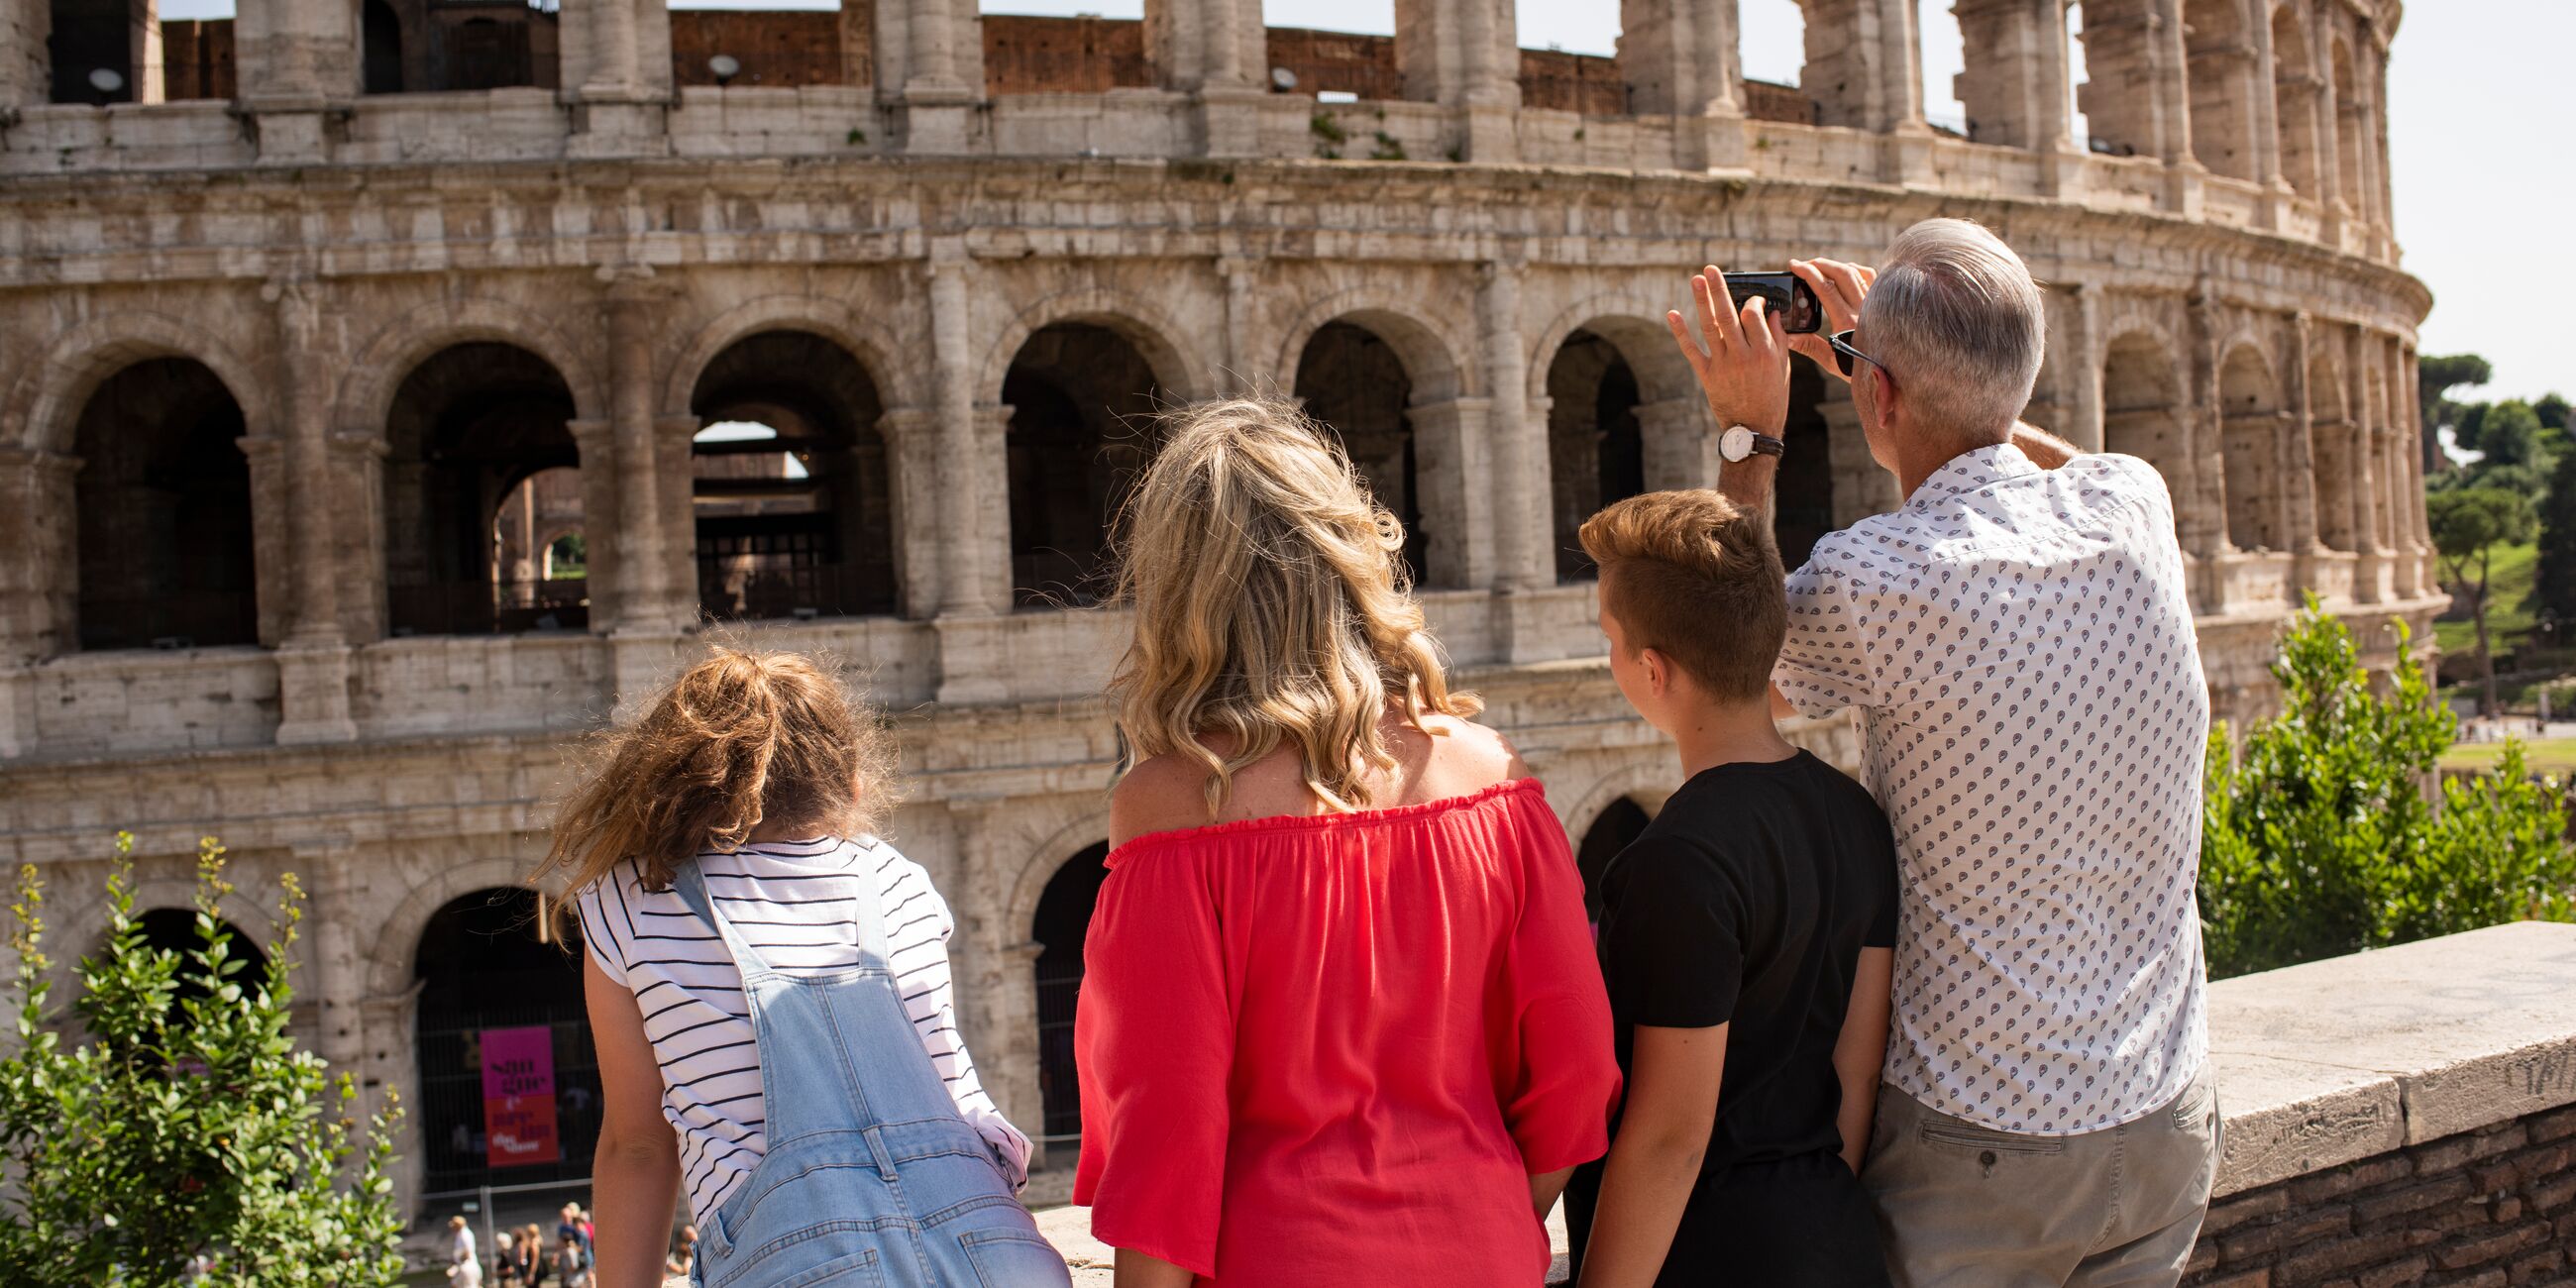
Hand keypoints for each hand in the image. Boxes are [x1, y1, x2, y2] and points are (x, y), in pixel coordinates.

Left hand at [1666, 265, 1789, 433]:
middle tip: (1711, 269)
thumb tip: (1773, 314)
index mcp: (1765, 352)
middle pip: (1729, 314)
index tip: (1751, 298)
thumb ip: (1778, 340)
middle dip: (1720, 289)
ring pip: (1710, 326)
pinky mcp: (1707, 375)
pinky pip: (1692, 350)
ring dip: (1702, 301)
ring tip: (1696, 280)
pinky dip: (1681, 332)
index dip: (1751, 301)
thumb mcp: (1783, 369)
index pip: (1754, 315)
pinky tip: (1673, 313)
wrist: (1754, 429)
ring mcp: (1723, 365)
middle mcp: (1743, 355)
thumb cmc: (1773, 398)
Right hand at [1785, 258, 1875, 379]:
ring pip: (1855, 271)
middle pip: (1841, 273)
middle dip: (1819, 263)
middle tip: (1803, 263)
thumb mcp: (1831, 361)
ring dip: (1835, 265)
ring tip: (1819, 266)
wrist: (1890, 372)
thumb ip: (1808, 347)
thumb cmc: (1859, 369)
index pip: (1826, 289)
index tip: (1794, 266)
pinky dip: (1854, 269)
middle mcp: (1863, 309)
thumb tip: (1787, 336)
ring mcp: (1875, 303)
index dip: (1808, 273)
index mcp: (1847, 322)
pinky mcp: (1883, 301)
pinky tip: (1843, 271)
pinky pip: (1870, 276)